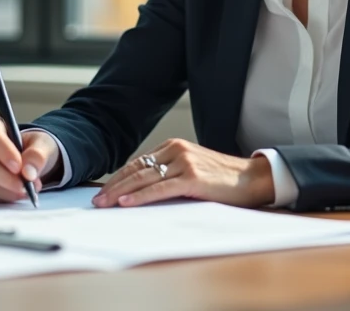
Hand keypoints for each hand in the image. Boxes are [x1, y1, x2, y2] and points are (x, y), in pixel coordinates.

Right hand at [0, 115, 61, 202]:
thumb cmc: (31, 148)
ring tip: (25, 191)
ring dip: (5, 191)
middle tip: (26, 186)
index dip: (4, 153)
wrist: (27, 162)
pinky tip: (12, 195)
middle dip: (6, 179)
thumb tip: (28, 171)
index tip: (19, 167)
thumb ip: (38, 155)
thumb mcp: (42, 145)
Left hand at [92, 138, 274, 208]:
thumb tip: (141, 190)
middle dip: (114, 186)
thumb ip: (170, 174)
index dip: (118, 177)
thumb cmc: (222, 179)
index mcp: (174, 146)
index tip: (103, 191)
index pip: (138, 162)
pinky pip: (160, 189)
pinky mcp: (193, 178)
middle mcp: (177, 150)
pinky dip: (140, 197)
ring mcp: (185, 163)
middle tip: (96, 200)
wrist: (252, 178)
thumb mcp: (192, 170)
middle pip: (137, 169)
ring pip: (144, 179)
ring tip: (104, 204)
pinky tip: (126, 203)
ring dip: (120, 192)